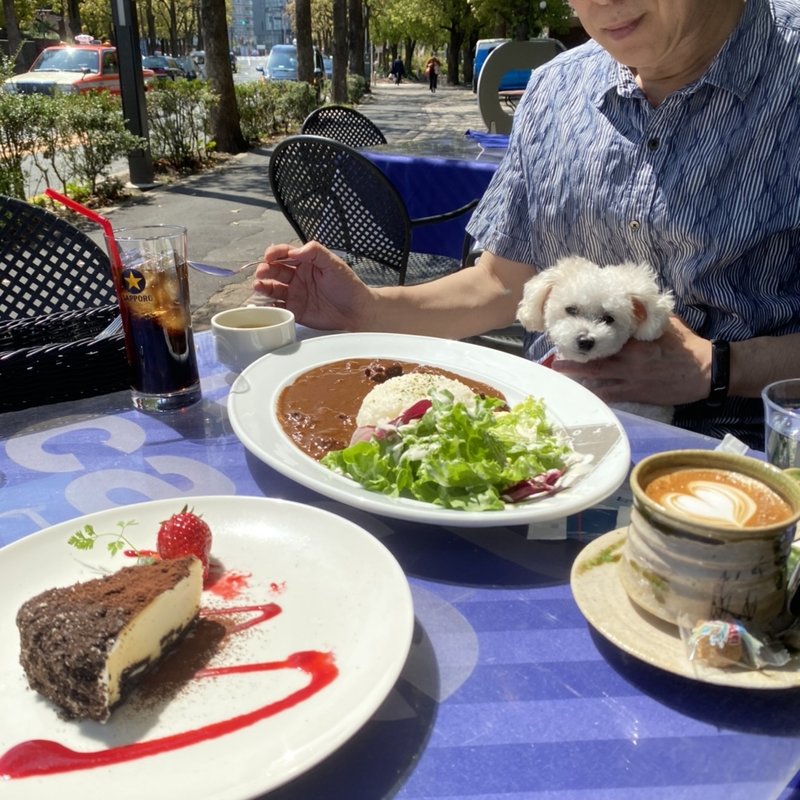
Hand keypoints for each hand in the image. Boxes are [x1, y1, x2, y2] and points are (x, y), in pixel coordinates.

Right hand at [251, 242, 376, 330]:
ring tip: (258, 286)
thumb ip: (316, 252)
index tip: (269, 256)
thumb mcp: (335, 264)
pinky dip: (269, 306)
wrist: (357, 312)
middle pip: (276, 270)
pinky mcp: (295, 311)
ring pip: (273, 289)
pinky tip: (265, 304)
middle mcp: (298, 277)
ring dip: (264, 287)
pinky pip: (278, 307)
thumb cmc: (348, 286)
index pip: (286, 254)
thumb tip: (295, 250)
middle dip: (266, 270)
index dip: (275, 253)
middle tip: (261, 272)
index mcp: (306, 263)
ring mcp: (295, 294)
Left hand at [550, 316, 711, 405]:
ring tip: (558, 371)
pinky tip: (578, 393)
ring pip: (596, 376)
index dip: (586, 334)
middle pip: (595, 356)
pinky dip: (593, 393)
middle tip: (553, 354)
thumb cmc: (685, 345)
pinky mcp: (635, 394)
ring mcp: (630, 378)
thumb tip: (628, 302)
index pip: (605, 335)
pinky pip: (609, 395)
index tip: (569, 330)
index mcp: (636, 340)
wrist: (706, 372)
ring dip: (576, 374)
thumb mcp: (666, 323)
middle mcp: (629, 359)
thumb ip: (644, 316)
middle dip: (573, 355)